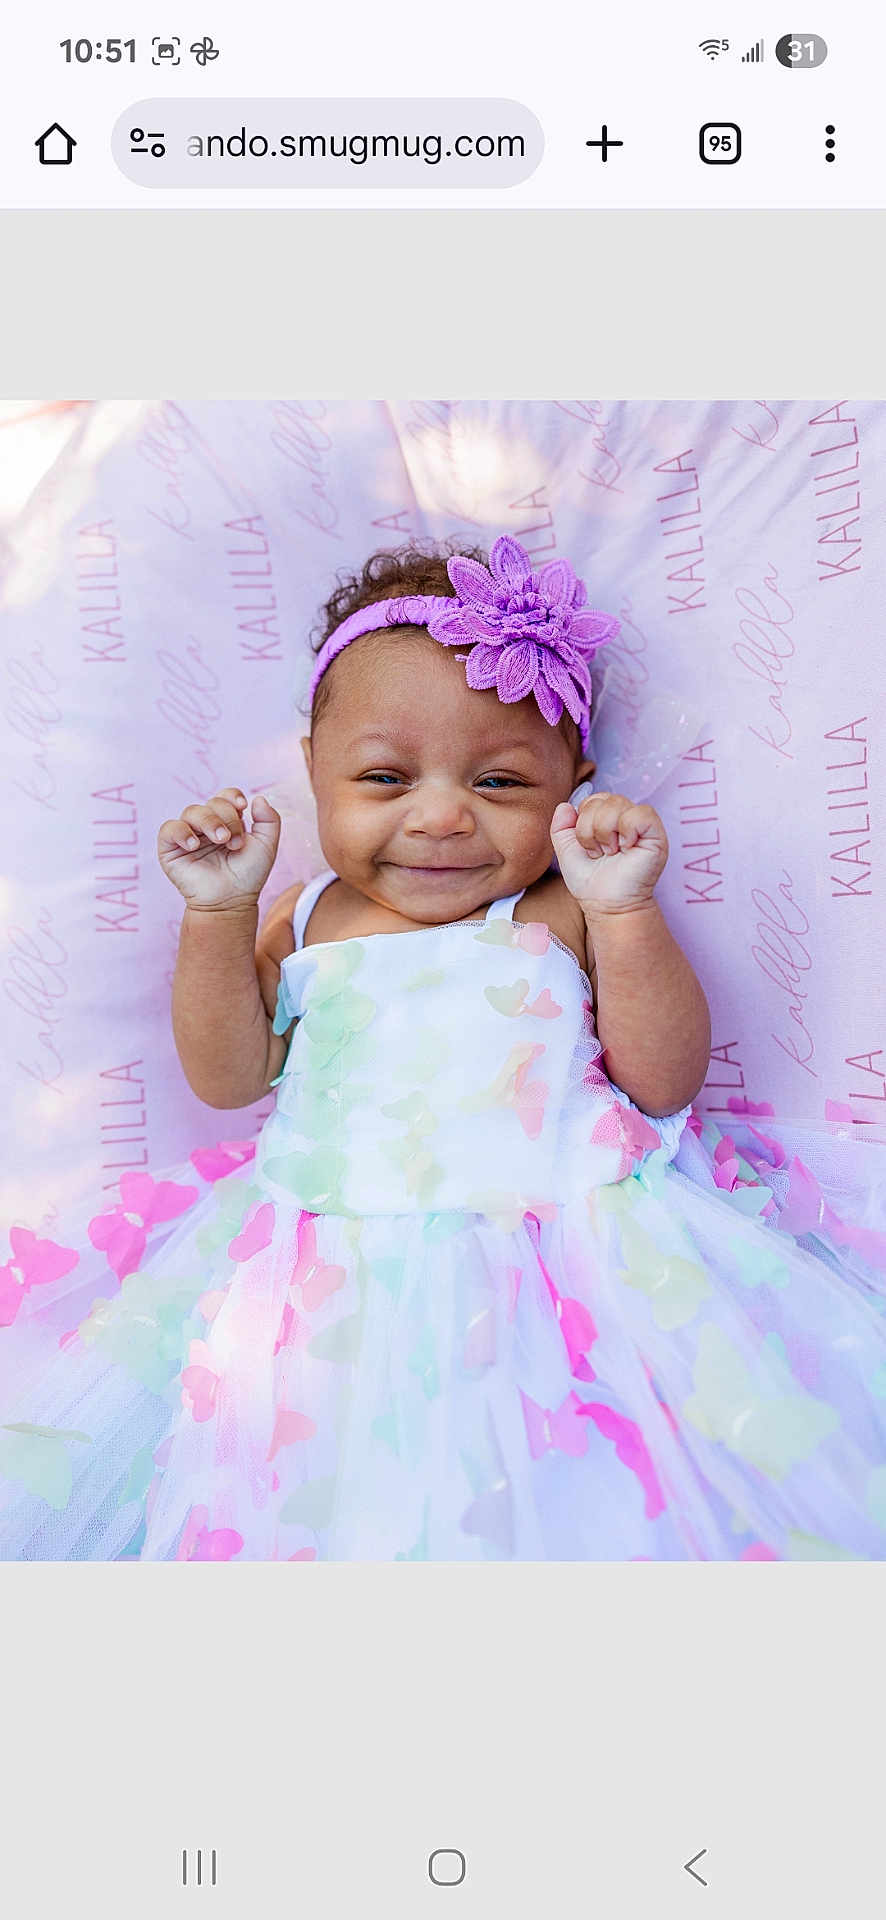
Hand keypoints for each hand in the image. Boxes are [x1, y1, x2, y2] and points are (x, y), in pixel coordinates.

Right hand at [157, 787, 280, 908]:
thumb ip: (269, 820)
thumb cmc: (248, 876)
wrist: (231, 901)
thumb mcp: (266, 846)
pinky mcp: (170, 849)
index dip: (232, 796)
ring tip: (220, 840)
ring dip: (208, 822)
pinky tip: (194, 845)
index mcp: (227, 821)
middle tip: (235, 842)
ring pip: (192, 811)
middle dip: (227, 818)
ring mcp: (188, 835)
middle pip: (212, 803)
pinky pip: (169, 828)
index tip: (242, 807)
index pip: (225, 797)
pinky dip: (181, 832)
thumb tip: (257, 798)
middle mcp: (206, 826)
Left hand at [550, 791, 667, 915]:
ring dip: (605, 833)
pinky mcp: (656, 833)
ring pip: (617, 804)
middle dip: (590, 829)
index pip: (592, 799)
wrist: (606, 904)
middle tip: (600, 853)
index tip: (588, 847)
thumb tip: (565, 805)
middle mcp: (625, 817)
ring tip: (611, 852)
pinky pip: (640, 813)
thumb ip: (560, 827)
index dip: (583, 821)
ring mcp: (641, 824)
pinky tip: (626, 849)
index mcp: (607, 818)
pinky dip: (627, 831)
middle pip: (602, 799)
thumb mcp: (566, 851)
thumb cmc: (590, 881)